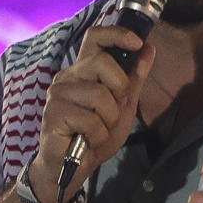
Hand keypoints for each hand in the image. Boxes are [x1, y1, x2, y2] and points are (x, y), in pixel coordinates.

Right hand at [28, 24, 155, 202]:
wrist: (72, 169)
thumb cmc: (94, 136)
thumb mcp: (122, 106)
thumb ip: (133, 79)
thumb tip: (149, 49)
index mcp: (83, 71)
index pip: (95, 37)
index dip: (117, 34)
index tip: (137, 42)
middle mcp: (67, 77)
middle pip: (101, 61)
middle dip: (119, 88)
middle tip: (113, 110)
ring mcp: (58, 95)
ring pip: (99, 94)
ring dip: (108, 119)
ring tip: (98, 130)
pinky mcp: (53, 115)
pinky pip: (90, 120)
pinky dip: (98, 135)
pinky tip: (88, 140)